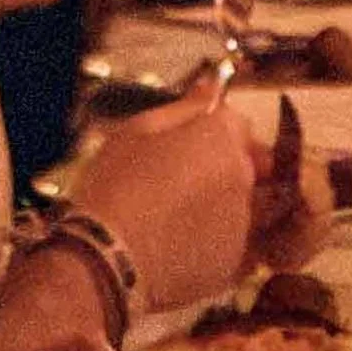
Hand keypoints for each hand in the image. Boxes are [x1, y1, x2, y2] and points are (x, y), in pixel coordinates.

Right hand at [66, 81, 255, 309]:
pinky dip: (213, 241)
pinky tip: (178, 246)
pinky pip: (231, 242)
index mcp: (222, 140)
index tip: (186, 144)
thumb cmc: (116, 187)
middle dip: (221, 166)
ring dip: (219, 204)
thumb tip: (211, 87)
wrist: (107, 261)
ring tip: (173, 219)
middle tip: (176, 182)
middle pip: (245, 163)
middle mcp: (244, 178)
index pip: (237, 123)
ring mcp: (243, 224)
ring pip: (240, 204)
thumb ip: (184, 108)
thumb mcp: (137, 132)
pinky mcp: (235, 263)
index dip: (212, 131)